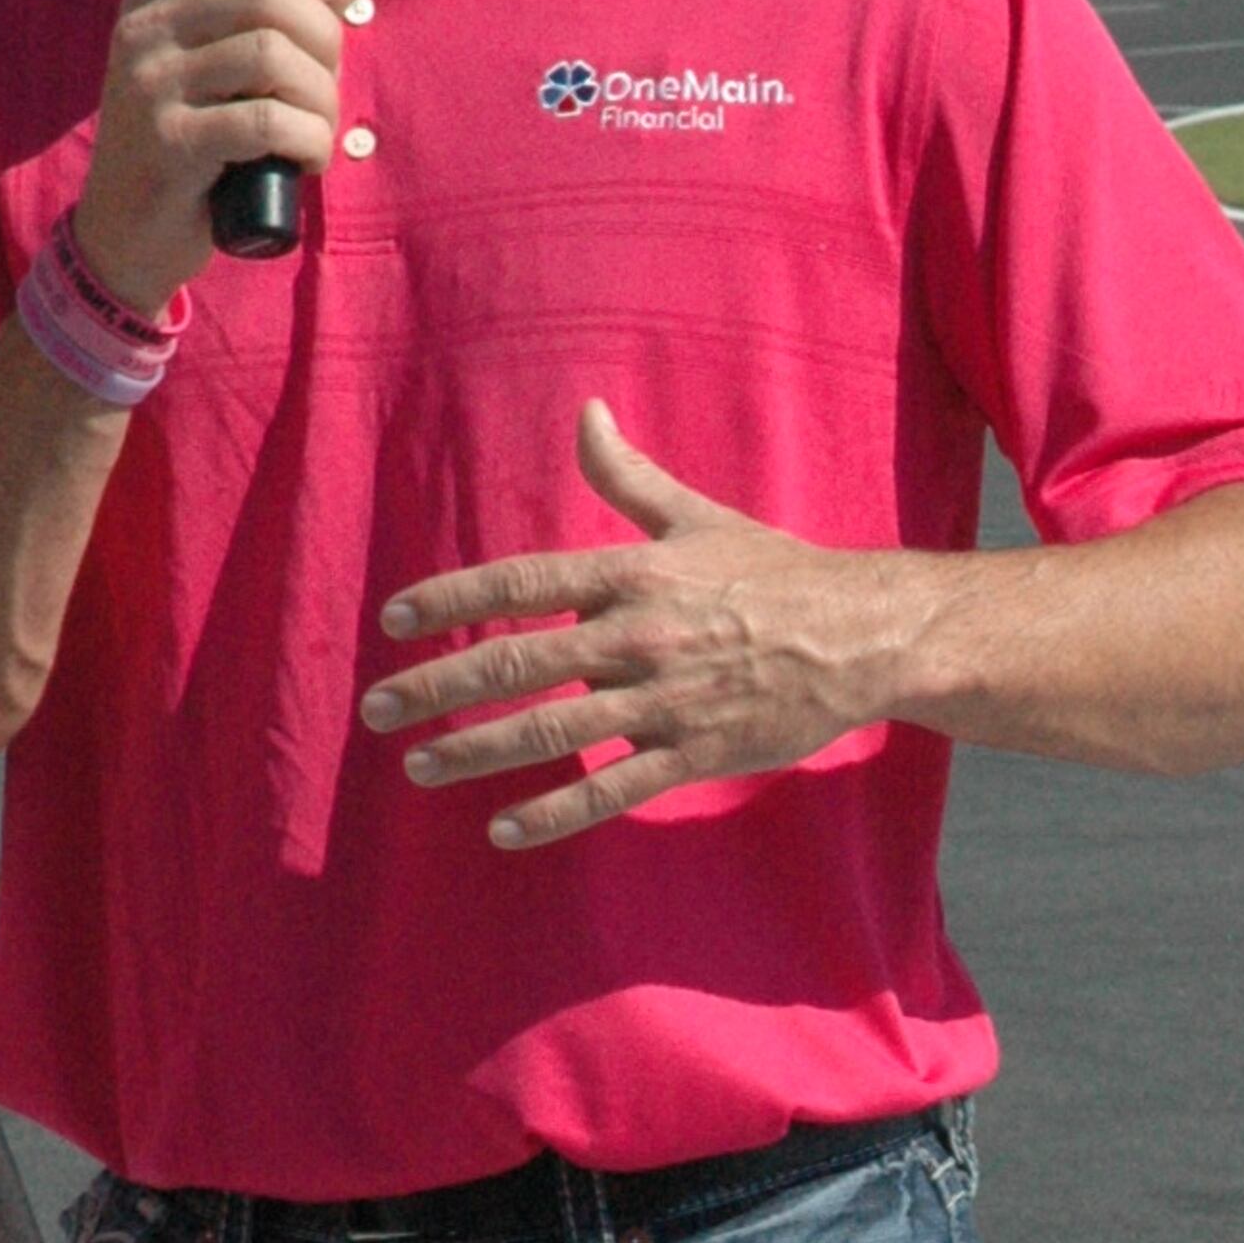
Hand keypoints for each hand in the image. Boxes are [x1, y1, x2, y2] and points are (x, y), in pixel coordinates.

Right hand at [70, 0, 349, 312]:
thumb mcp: (216, 73)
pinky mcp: (171, 144)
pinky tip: (307, 161)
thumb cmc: (188, 148)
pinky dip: (310, 141)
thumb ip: (267, 20)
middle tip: (325, 83)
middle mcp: (144, 32)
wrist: (123, 237)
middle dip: (323, 35)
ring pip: (273, 54)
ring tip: (317, 128)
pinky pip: (268, 122)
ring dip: (322, 95)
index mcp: (152, 0)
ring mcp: (150, 86)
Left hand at [362, 400, 944, 849]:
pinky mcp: (694, 754)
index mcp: (635, 572)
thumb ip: (629, 477)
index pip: (522, 583)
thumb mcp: (698, 517)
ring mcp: (666, 700)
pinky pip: (612, 789)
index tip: (397, 619)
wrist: (865, 637)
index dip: (453, 600)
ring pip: (553, 730)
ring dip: (477, 751)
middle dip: (439, 687)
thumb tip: (587, 414)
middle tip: (379, 708)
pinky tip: (503, 828)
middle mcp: (640, 635)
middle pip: (519, 662)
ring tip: (420, 767)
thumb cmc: (778, 573)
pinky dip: (555, 813)